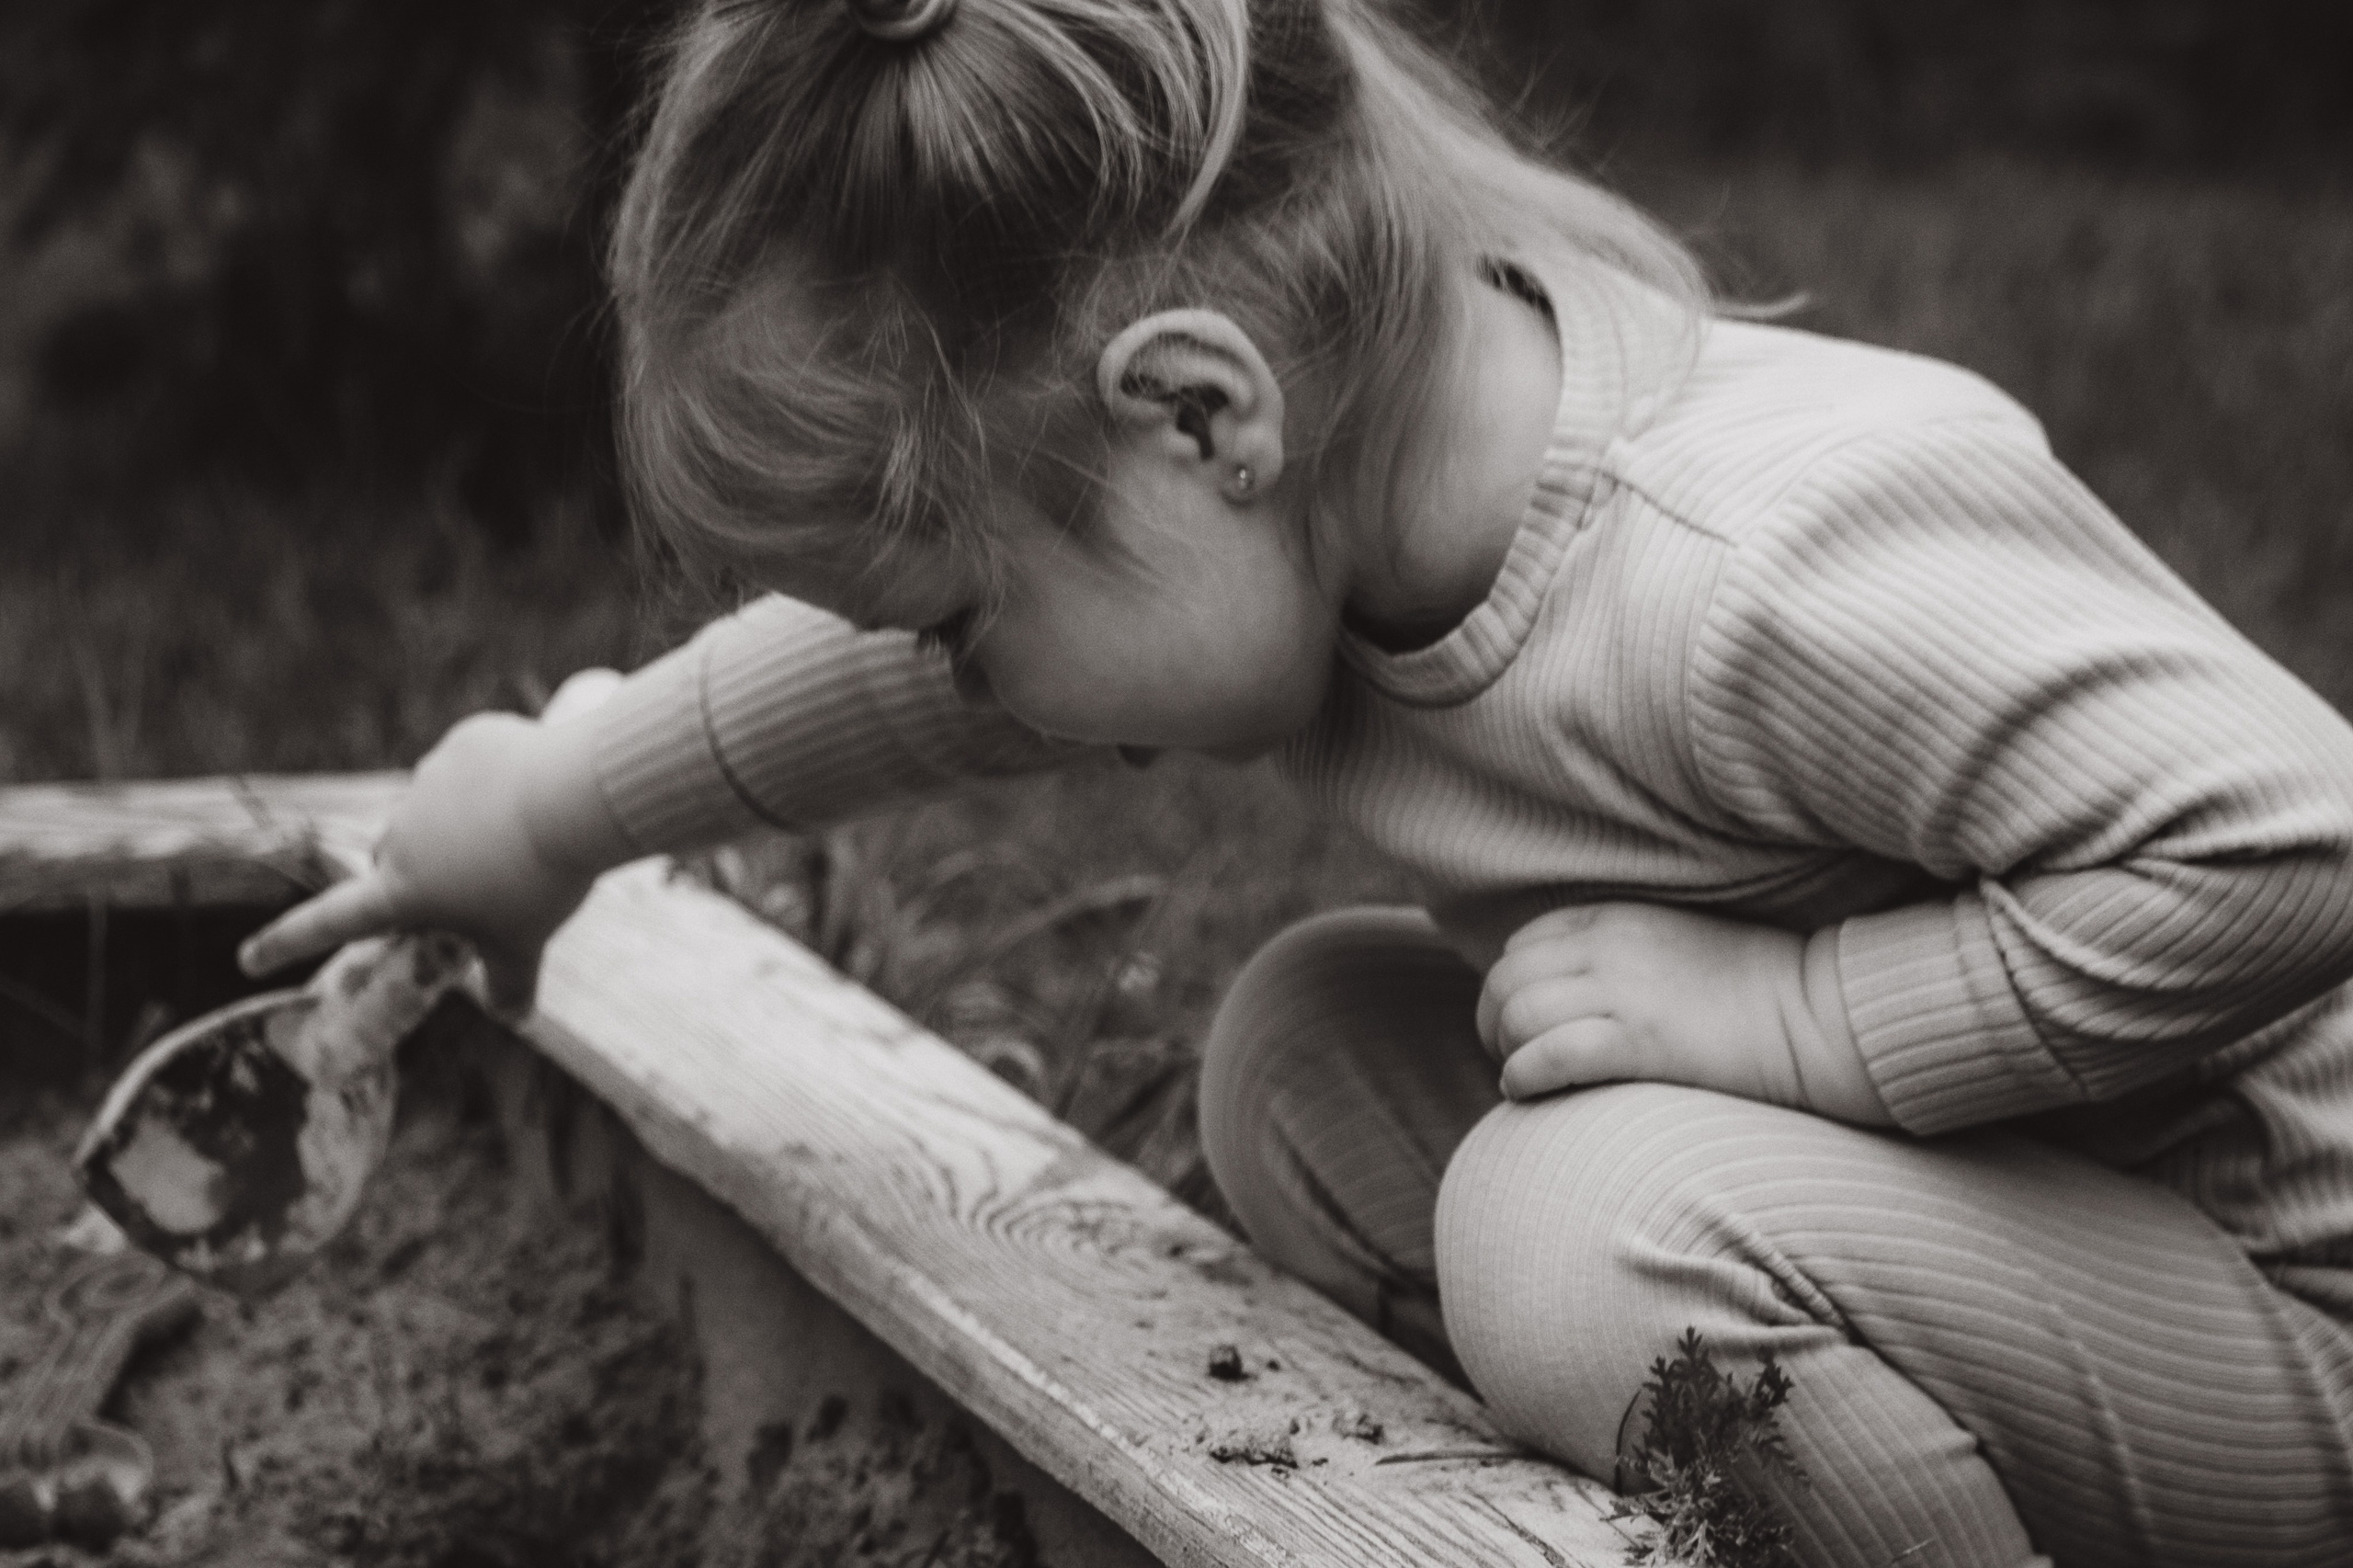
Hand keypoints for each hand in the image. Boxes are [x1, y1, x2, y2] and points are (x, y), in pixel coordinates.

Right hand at [239, 670, 629, 1015]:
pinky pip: (471, 768)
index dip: (286, 943)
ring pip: (434, 810)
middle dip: (413, 877)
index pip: (330, 923)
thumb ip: (511, 984)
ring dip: (458, 827)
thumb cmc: (540, 882)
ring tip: (516, 841)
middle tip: (465, 890)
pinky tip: (531, 795)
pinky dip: (490, 785)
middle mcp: (403, 833)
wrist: (574, 800)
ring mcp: (430, 782)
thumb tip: (515, 1016)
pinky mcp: (464, 745)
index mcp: (402, 888)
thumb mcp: (524, 944)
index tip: (248, 959)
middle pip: (392, 860)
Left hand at [1475, 903, 1889, 1123]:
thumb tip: (1575, 992)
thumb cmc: (1759, 990)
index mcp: (1617, 918)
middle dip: (1492, 1023)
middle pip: (1506, 980)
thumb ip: (1623, 955)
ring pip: (1517, 1015)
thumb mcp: (1677, 945)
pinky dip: (1523, 1075)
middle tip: (1507, 1058)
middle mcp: (1610, 946)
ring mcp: (1623, 991)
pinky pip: (1549, 1055)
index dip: (1509, 987)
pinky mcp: (1640, 1040)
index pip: (1523, 944)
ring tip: (1519, 1078)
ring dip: (1504, 1052)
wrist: (1822, 1015)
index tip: (1521, 1025)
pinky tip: (1525, 1091)